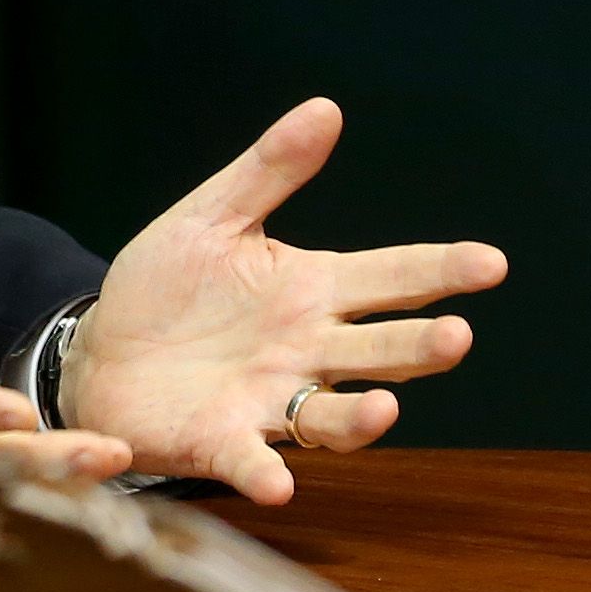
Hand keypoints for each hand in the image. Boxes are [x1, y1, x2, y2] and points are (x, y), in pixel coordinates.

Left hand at [60, 97, 505, 503]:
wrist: (99, 352)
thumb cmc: (166, 287)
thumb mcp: (212, 218)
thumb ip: (269, 170)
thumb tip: (325, 108)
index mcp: (312, 289)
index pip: (392, 278)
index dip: (442, 270)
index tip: (491, 263)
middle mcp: (306, 350)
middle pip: (379, 350)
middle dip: (420, 347)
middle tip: (457, 337)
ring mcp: (270, 401)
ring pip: (332, 415)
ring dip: (363, 417)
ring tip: (385, 408)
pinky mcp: (222, 441)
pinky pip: (252, 460)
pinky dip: (265, 473)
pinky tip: (279, 483)